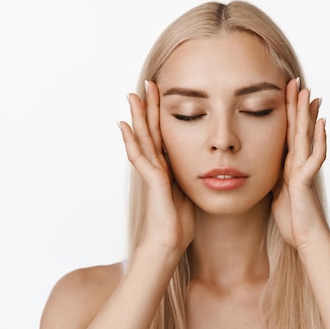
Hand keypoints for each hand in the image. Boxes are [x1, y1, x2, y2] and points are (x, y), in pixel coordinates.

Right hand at [118, 81, 194, 257]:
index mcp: (168, 168)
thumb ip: (191, 178)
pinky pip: (140, 158)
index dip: (163, 116)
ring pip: (143, 140)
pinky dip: (131, 142)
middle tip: (145, 84)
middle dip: (148, 108)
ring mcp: (152, 174)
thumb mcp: (190, 193)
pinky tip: (125, 126)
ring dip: (137, 118)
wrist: (168, 244)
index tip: (163, 95)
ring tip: (131, 96)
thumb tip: (205, 167)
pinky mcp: (152, 182)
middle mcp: (157, 167)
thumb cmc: (179, 224)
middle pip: (151, 132)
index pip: (164, 136)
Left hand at [271, 78, 328, 250]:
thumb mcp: (276, 195)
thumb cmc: (293, 220)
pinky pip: (315, 157)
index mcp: (287, 166)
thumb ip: (275, 179)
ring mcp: (304, 171)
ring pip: (306, 138)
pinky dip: (319, 140)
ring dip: (308, 116)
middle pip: (297, 129)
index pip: (286, 133)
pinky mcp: (306, 181)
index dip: (286, 114)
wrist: (305, 238)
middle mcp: (297, 164)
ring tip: (311, 94)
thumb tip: (269, 170)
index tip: (285, 93)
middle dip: (297, 106)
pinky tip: (321, 123)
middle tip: (298, 82)